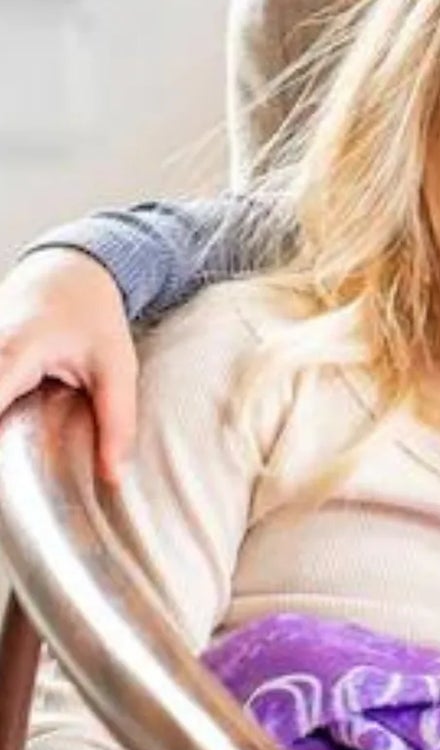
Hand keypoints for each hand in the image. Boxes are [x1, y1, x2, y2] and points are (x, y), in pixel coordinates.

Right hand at [0, 248, 138, 480]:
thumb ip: (116, 422)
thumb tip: (112, 478)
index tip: (6, 477)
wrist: (70, 270)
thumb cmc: (94, 315)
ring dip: (0, 423)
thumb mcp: (117, 367)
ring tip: (16, 458)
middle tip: (13, 479)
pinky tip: (12, 428)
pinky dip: (0, 412)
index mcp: (13, 352)